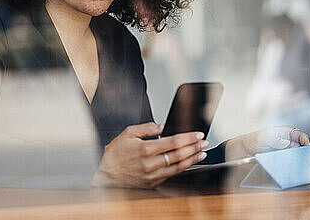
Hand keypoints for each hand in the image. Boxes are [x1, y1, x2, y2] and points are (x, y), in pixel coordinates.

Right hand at [91, 122, 207, 188]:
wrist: (106, 173)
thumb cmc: (115, 153)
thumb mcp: (128, 133)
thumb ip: (146, 128)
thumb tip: (161, 127)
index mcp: (146, 148)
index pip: (174, 142)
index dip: (189, 138)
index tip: (198, 134)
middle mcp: (151, 163)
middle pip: (179, 154)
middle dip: (194, 147)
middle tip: (204, 142)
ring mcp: (153, 174)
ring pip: (178, 166)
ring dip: (192, 159)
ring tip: (202, 153)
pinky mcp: (153, 182)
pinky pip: (171, 174)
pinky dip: (182, 168)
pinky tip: (188, 163)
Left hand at [225, 126, 309, 160]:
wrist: (245, 149)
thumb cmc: (253, 140)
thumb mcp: (264, 138)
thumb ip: (275, 140)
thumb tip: (287, 143)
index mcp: (284, 131)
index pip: (300, 135)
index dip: (306, 141)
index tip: (308, 148)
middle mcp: (287, 139)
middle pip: (301, 145)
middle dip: (305, 152)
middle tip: (307, 160)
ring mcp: (285, 149)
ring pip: (297, 154)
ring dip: (299, 159)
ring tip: (301, 166)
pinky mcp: (282, 156)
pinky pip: (290, 160)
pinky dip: (293, 163)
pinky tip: (293, 168)